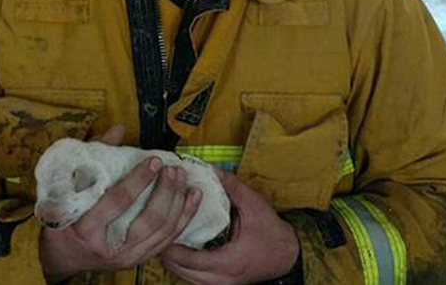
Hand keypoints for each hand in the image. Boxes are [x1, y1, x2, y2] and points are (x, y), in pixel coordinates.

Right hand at [39, 125, 202, 281]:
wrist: (65, 256)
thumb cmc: (64, 219)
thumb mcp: (68, 190)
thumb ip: (93, 158)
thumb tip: (118, 130)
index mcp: (85, 230)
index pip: (117, 203)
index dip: (138, 180)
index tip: (154, 161)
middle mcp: (109, 249)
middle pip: (149, 220)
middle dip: (166, 192)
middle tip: (172, 169)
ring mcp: (128, 258)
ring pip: (163, 230)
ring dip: (178, 201)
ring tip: (183, 178)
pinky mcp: (140, 260)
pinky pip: (169, 239)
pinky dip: (184, 216)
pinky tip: (193, 197)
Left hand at [160, 170, 299, 284]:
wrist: (287, 255)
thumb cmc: (273, 235)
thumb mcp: (255, 206)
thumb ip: (233, 188)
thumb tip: (213, 170)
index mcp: (228, 262)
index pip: (187, 259)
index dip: (170, 243)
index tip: (161, 226)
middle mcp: (220, 280)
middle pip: (178, 270)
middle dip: (165, 250)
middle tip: (159, 228)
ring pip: (182, 276)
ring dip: (172, 259)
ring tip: (166, 236)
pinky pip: (191, 278)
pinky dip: (182, 264)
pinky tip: (181, 249)